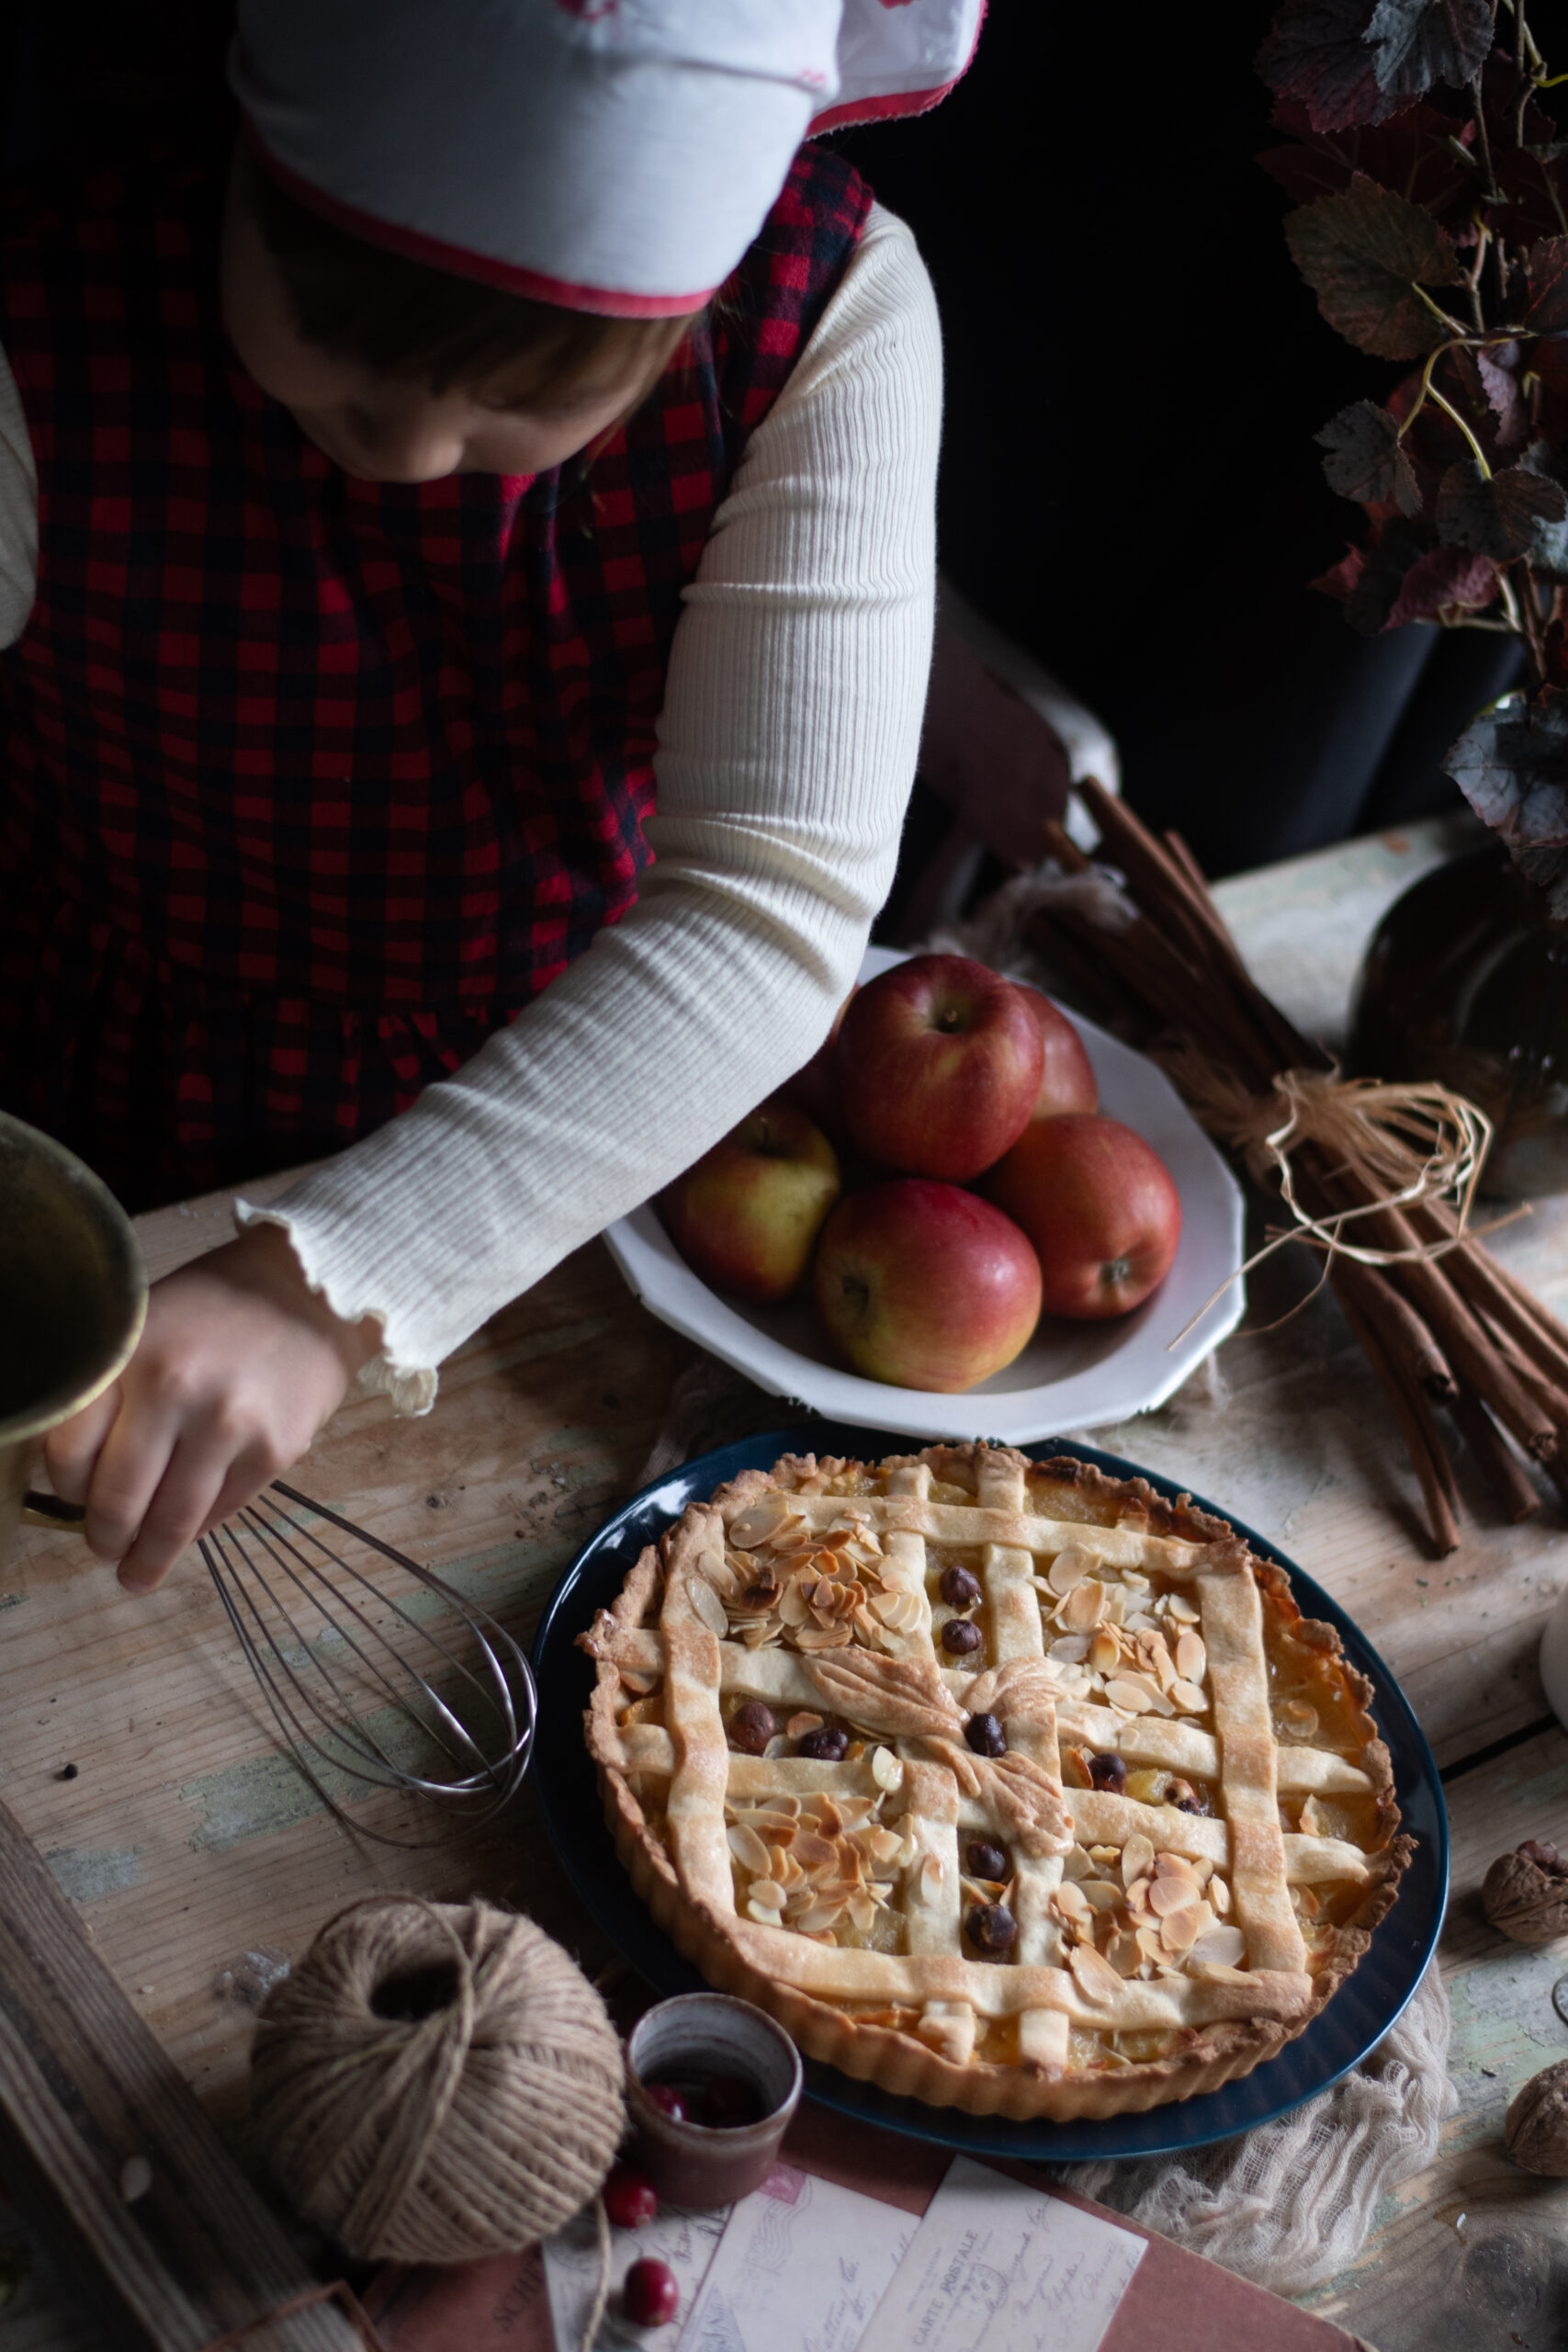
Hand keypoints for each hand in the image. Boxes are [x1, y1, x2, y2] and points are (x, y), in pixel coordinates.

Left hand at [43, 1223, 382, 1592]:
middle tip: (104, 1547)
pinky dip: (198, 1530)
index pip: (70, 1449)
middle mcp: (174, 1390)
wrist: (314, 1291)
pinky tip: (188, 1531)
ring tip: (136, 1573)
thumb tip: (84, 1474)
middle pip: (118, 1498)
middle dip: (105, 1537)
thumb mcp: (147, 1323)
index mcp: (130, 1354)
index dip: (65, 1486)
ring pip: (171, 1521)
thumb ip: (110, 1386)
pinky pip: (221, 1512)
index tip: (75, 1497)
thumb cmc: (217, 1306)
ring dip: (148, 1558)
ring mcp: (229, 1425)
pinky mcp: (275, 1451)